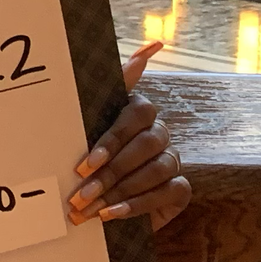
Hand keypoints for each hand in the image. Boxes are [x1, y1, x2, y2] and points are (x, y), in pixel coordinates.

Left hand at [68, 44, 189, 231]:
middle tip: (81, 194)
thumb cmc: (93, 156)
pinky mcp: (180, 188)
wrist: (100, 200)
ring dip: (121, 191)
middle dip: (111, 172)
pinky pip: (166, 192)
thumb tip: (149, 48)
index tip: (84, 165)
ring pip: (156, 169)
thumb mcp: (91, 123)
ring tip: (92, 209)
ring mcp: (173, 159)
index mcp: (138, 110)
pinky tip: (112, 214)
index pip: (136, 113)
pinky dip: (137, 205)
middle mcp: (159, 132)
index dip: (112, 139)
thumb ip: (116, 84)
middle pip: (146, 144)